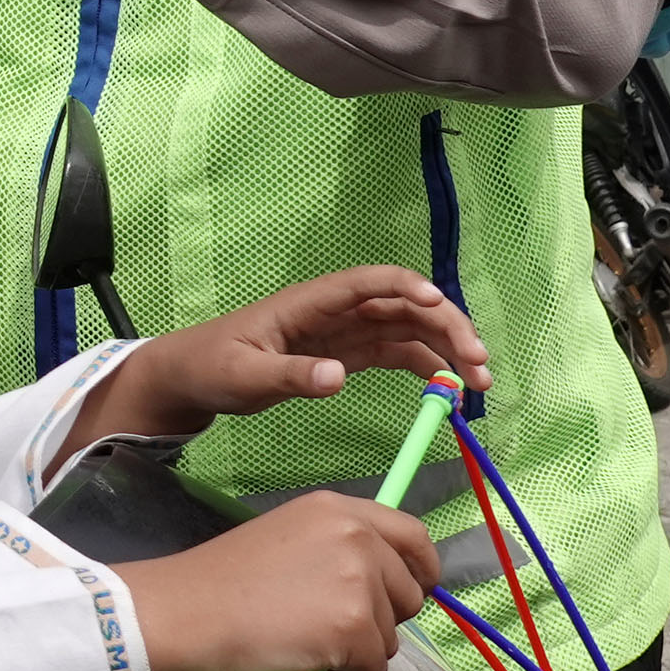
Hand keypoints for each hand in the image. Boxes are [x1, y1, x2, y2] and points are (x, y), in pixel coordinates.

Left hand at [65, 266, 488, 455]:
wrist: (190, 378)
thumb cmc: (210, 368)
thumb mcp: (243, 378)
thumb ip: (290, 377)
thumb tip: (337, 377)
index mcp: (309, 303)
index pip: (367, 282)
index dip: (406, 287)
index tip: (439, 304)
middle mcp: (333, 311)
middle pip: (402, 305)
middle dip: (446, 326)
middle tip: (479, 364)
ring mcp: (342, 332)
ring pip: (407, 329)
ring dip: (445, 350)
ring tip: (477, 384)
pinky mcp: (344, 354)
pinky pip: (394, 353)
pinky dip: (425, 366)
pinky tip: (448, 388)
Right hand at [117, 493, 440, 670]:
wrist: (185, 611)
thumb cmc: (221, 583)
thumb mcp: (287, 538)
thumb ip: (334, 551)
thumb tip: (372, 588)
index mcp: (338, 510)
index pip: (413, 535)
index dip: (421, 570)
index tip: (413, 592)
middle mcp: (357, 537)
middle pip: (409, 593)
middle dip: (381, 621)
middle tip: (332, 630)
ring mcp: (359, 582)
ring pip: (391, 638)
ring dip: (359, 654)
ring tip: (310, 649)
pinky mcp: (353, 629)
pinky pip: (374, 669)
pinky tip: (311, 669)